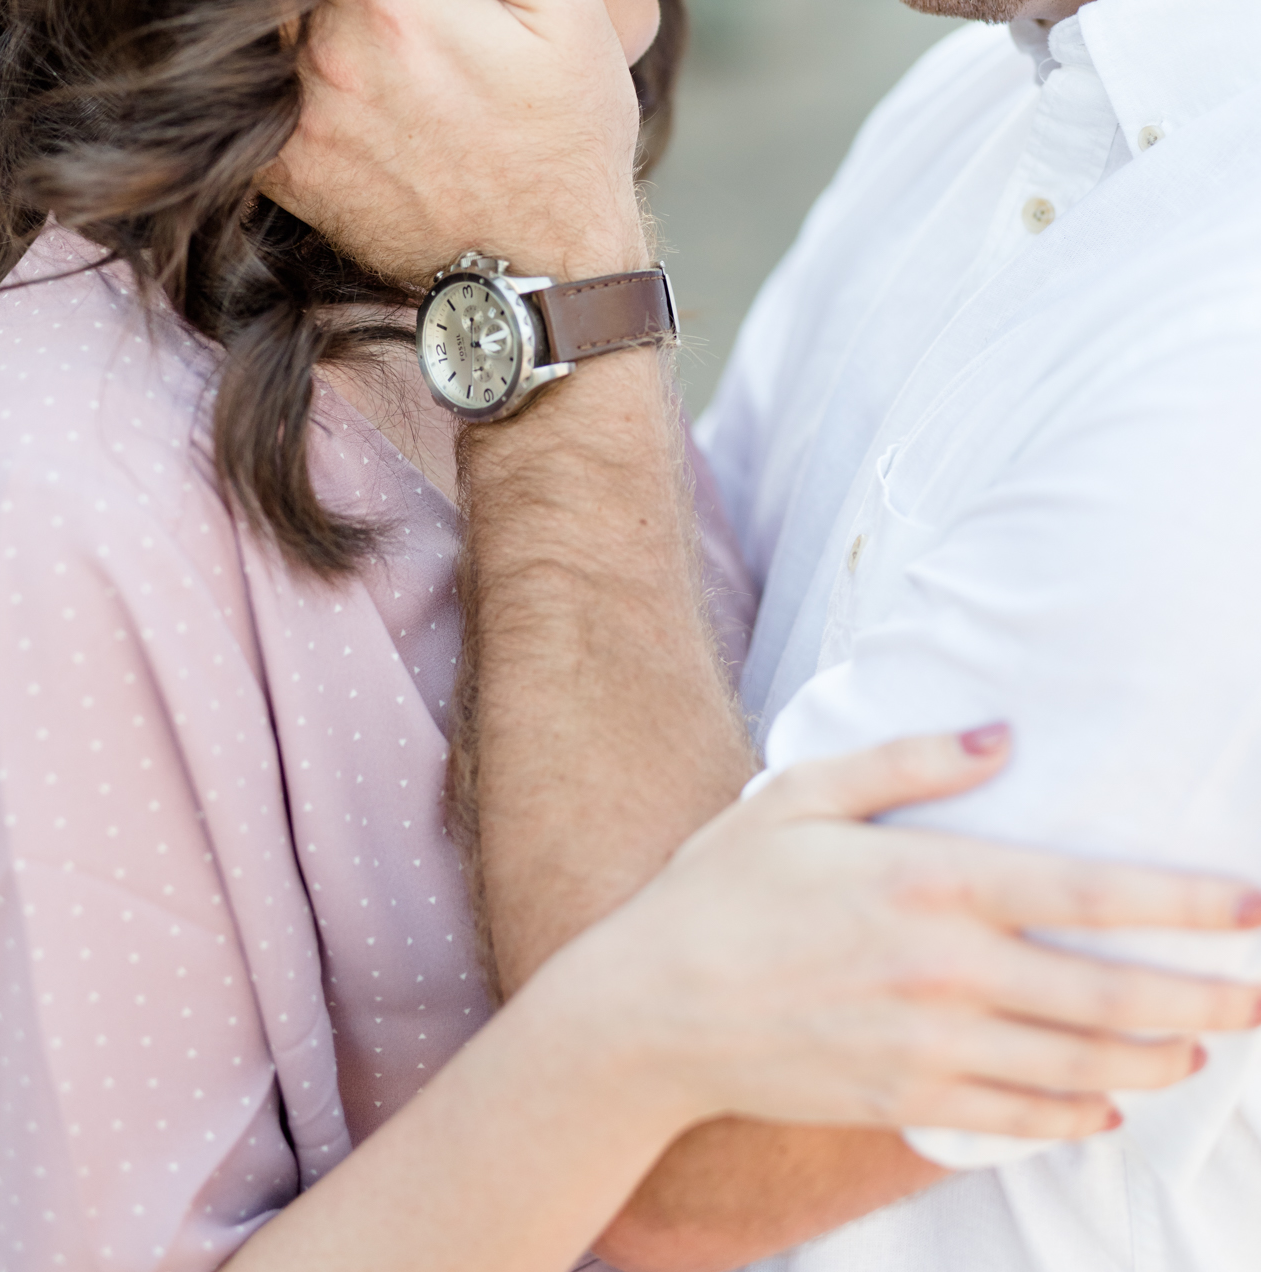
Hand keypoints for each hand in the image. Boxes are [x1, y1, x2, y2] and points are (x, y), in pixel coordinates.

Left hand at [260, 0, 645, 285]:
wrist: (545, 271)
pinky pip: (236, 104)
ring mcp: (301, 121)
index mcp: (392, 1)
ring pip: (241, 31)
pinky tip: (248, 53)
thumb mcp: (568, 14)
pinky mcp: (289, 173)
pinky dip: (239, 73)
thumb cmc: (568, 135)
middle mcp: (328, 58)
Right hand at [579, 729, 1260, 1141]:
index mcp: (929, 884)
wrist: (651, 1010)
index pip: (1086, 895)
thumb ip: (909, 762)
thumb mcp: (803, 794)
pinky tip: (1110, 1103)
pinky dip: (1079, 1114)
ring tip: (1203, 1047)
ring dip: (1156, 1059)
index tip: (1249, 907)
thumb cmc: (724, 888)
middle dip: (1204, 997)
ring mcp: (930, 1048)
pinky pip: (1020, 1116)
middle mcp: (945, 972)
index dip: (1181, 904)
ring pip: (1080, 1066)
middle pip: (1108, 996)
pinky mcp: (907, 1101)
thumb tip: (1003, 736)